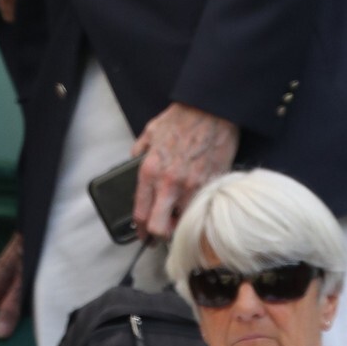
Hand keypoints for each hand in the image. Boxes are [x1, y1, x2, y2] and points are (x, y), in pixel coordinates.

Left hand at [131, 105, 238, 242]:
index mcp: (150, 170)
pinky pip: (201, 212)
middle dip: (159, 235)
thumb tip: (135, 164)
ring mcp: (192, 188)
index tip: (143, 235)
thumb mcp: (151, 131)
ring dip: (181, 225)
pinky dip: (198, 214)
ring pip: (183, 224)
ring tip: (181, 218)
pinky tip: (196, 208)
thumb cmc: (182, 119)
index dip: (141, 230)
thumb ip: (140, 152)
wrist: (211, 110)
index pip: (140, 213)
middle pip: (160, 228)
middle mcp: (169, 183)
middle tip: (162, 234)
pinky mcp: (210, 188)